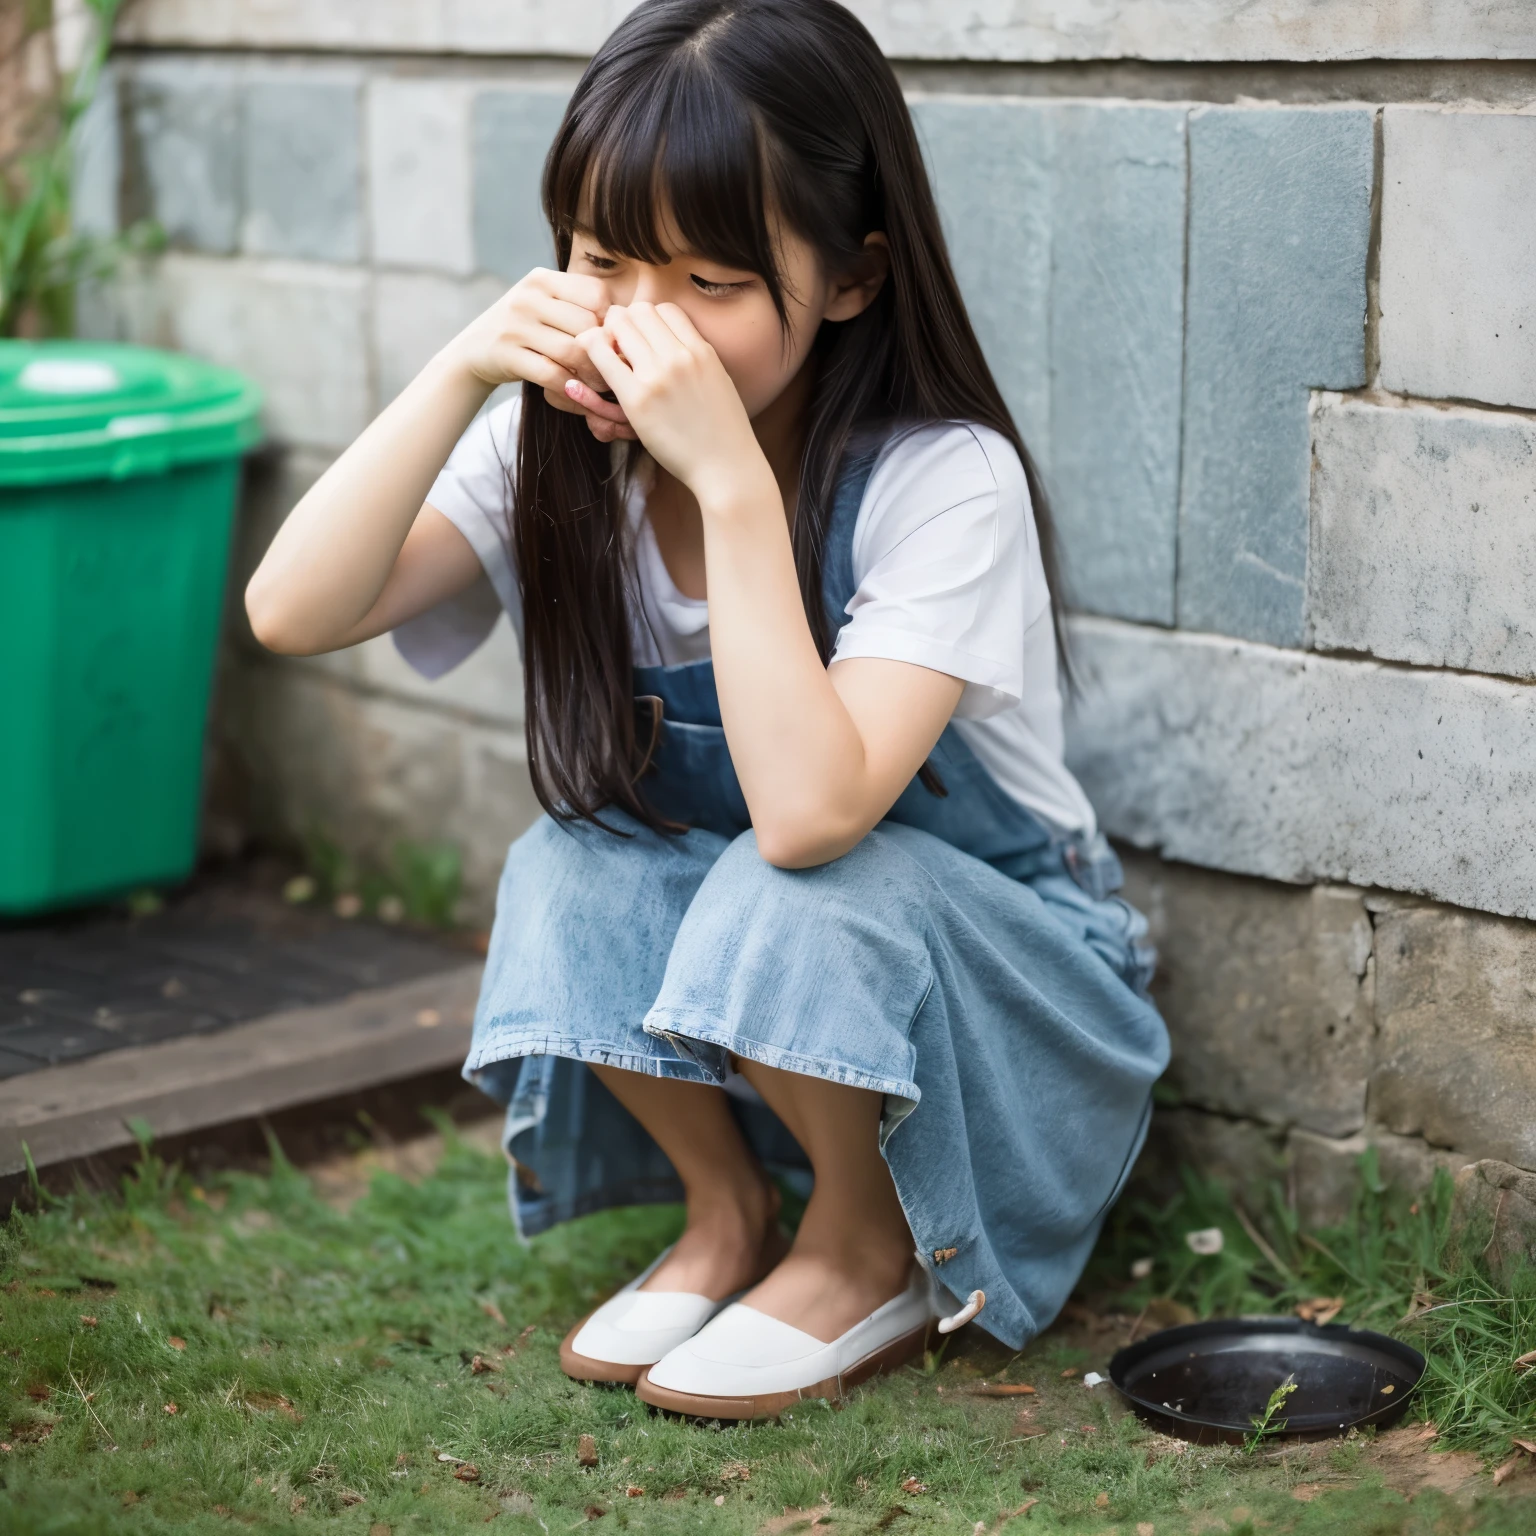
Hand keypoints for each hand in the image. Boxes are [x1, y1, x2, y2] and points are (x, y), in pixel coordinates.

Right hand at [450, 269, 635, 441]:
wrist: (474, 350)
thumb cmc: (524, 329)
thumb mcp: (545, 305)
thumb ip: (577, 307)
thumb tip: (627, 324)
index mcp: (544, 279)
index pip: (596, 294)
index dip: (611, 320)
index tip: (611, 341)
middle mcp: (528, 296)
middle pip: (587, 324)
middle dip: (605, 352)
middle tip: (614, 371)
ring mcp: (515, 324)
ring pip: (572, 350)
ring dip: (592, 374)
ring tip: (601, 386)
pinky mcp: (507, 354)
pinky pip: (551, 374)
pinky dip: (571, 389)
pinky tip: (579, 395)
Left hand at [576, 302, 767, 501]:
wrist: (727, 467)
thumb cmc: (724, 433)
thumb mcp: (719, 381)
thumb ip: (698, 358)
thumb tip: (679, 343)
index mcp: (701, 350)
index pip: (665, 309)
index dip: (649, 320)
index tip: (643, 340)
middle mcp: (680, 356)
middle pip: (639, 311)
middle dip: (623, 323)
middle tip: (618, 346)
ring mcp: (658, 376)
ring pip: (618, 325)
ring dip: (607, 336)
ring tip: (610, 358)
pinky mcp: (637, 400)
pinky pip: (602, 357)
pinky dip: (593, 352)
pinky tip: (596, 366)